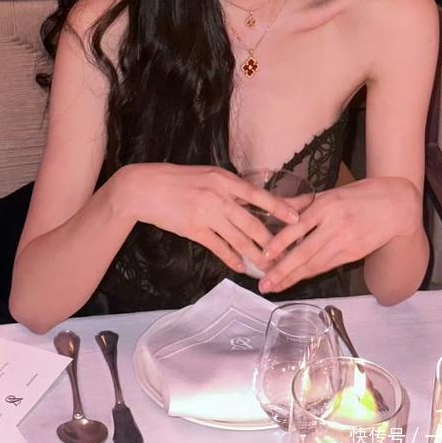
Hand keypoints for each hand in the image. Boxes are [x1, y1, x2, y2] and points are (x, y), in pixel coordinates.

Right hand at [115, 163, 298, 273]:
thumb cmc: (176, 179)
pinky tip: (240, 267)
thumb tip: (251, 199)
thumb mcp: (206, 175)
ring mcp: (206, 214)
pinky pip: (219, 248)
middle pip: (252, 223)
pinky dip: (231, 259)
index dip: (279, 208)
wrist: (144, 188)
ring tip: (268, 267)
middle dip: (271, 242)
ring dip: (255, 256)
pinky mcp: (194, 230)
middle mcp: (218, 196)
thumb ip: (227, 187)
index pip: (258, 195)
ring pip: (239, 240)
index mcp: (224, 179)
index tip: (296, 219)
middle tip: (286, 254)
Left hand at [258, 176, 421, 293]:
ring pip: (315, 264)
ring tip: (275, 287)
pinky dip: (310, 273)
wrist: (396, 205)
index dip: (280, 244)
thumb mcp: (330, 192)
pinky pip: (327, 265)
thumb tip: (277, 207)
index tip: (264, 256)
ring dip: (294, 277)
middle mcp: (335, 225)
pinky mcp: (354, 254)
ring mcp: (346, 242)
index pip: (298, 227)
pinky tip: (297, 279)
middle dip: (282, 271)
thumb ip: (303, 202)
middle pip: (305, 252)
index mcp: (326, 205)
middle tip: (264, 285)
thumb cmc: (360, 195)